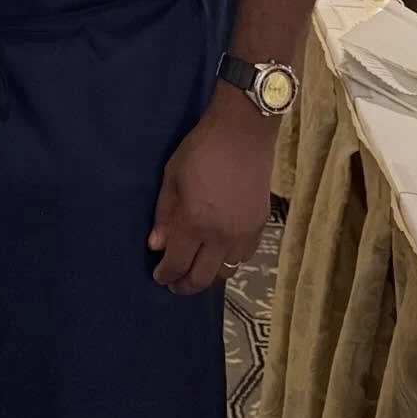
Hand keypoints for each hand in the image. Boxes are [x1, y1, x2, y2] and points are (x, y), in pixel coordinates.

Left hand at [149, 94, 272, 293]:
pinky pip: (243, 257)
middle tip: (174, 283)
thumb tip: (157, 245)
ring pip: (226, 272)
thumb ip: (164, 214)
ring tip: (196, 268)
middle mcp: (220, 236)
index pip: (177, 263)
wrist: (243, 133)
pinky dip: (229, 261)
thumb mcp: (172, 176)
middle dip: (184, 284)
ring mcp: (243, 234)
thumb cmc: (200, 149)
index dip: (165, 274)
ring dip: (208, 275)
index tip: (158, 275)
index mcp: (194, 222)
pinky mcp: (260, 227)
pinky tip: (219, 253)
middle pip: (202, 277)